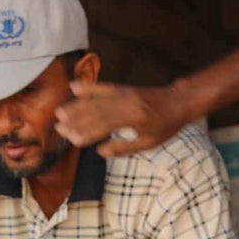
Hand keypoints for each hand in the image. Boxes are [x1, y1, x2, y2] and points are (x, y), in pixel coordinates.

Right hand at [54, 81, 193, 158]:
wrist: (180, 101)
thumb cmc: (165, 125)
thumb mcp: (148, 143)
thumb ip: (124, 147)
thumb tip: (100, 152)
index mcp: (133, 118)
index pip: (104, 126)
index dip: (86, 133)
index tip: (71, 139)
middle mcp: (126, 103)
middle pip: (96, 112)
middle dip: (75, 120)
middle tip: (58, 128)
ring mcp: (123, 93)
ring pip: (96, 100)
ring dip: (76, 106)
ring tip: (60, 112)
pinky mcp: (123, 88)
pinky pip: (103, 87)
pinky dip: (88, 87)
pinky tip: (74, 87)